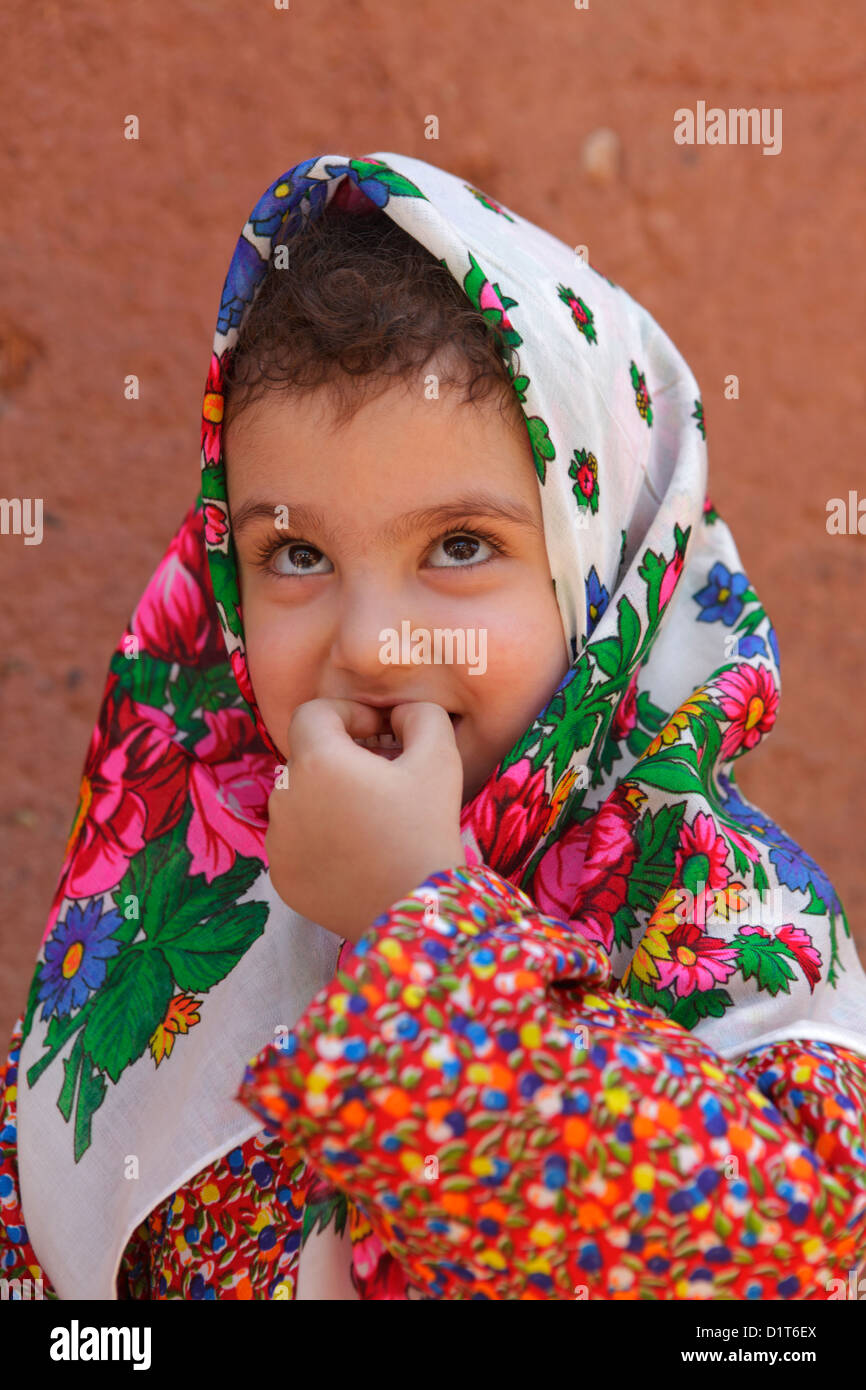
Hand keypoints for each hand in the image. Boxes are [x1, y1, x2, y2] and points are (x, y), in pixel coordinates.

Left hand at [265, 699, 465, 941]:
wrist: (417, 910)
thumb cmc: (426, 829)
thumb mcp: (440, 759)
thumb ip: (420, 716)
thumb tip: (398, 715)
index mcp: (317, 761)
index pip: (313, 714)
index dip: (348, 714)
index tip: (380, 735)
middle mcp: (284, 797)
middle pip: (307, 757)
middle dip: (342, 757)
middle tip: (384, 776)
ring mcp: (277, 841)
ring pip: (299, 800)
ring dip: (328, 797)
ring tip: (371, 817)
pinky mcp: (281, 876)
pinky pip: (295, 840)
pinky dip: (319, 837)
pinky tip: (356, 851)